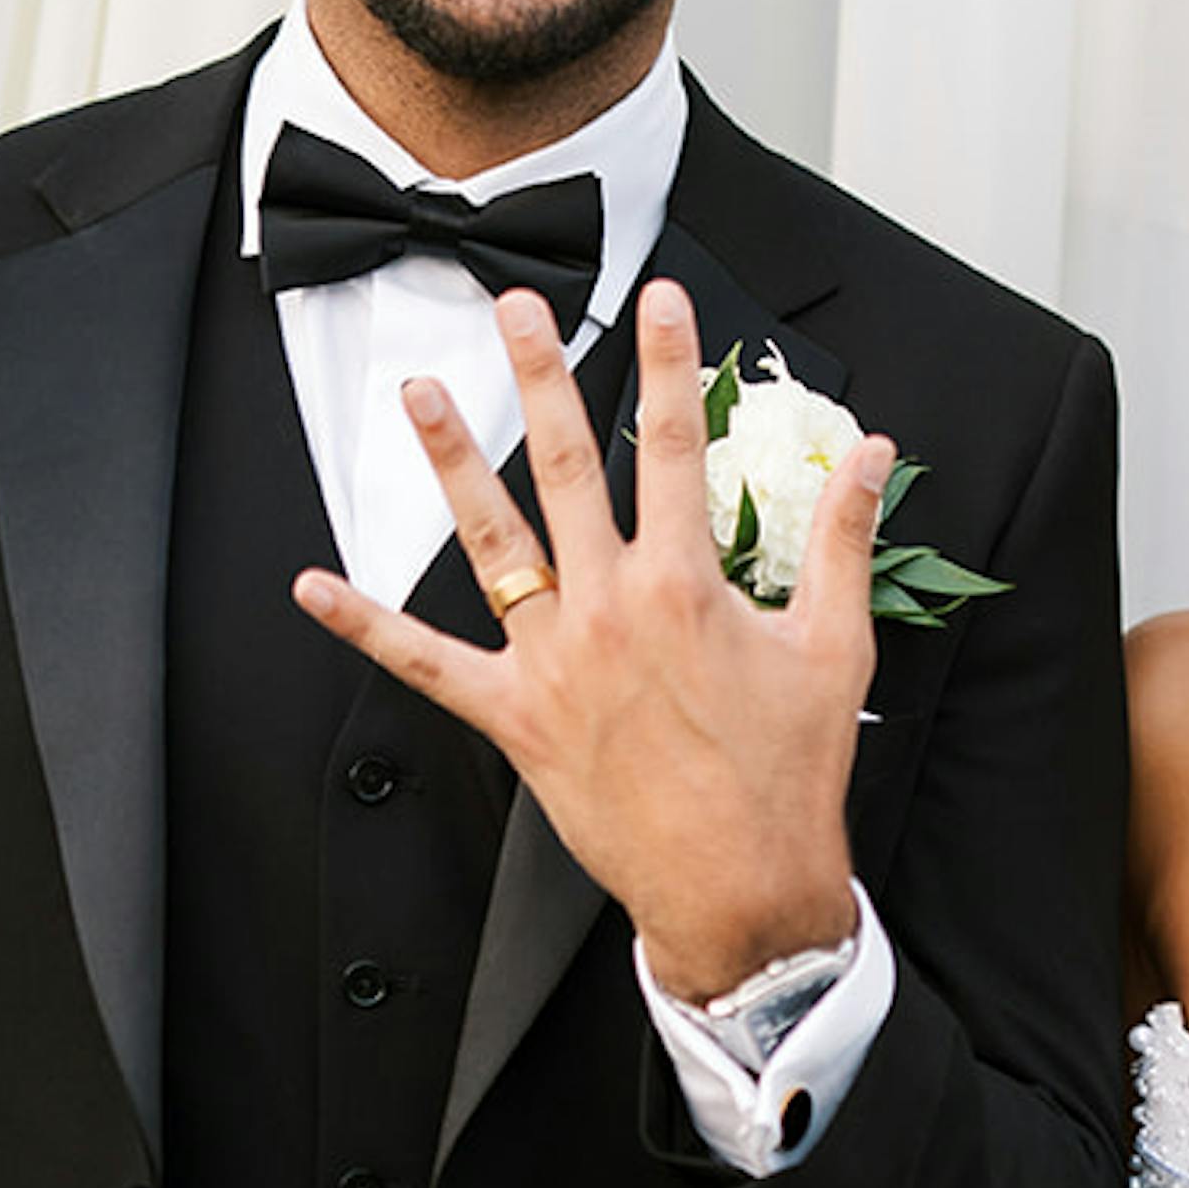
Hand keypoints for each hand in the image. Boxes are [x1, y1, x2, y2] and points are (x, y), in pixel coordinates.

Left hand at [296, 281, 888, 1002]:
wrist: (742, 886)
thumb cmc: (789, 774)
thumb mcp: (835, 647)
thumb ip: (844, 539)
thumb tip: (874, 456)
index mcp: (688, 584)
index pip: (678, 446)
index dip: (669, 364)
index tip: (659, 300)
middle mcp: (611, 608)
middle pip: (569, 466)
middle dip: (545, 376)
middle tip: (516, 310)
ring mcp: (555, 660)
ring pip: (492, 539)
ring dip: (452, 460)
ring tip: (420, 392)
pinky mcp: (516, 717)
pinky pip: (427, 665)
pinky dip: (368, 627)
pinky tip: (315, 589)